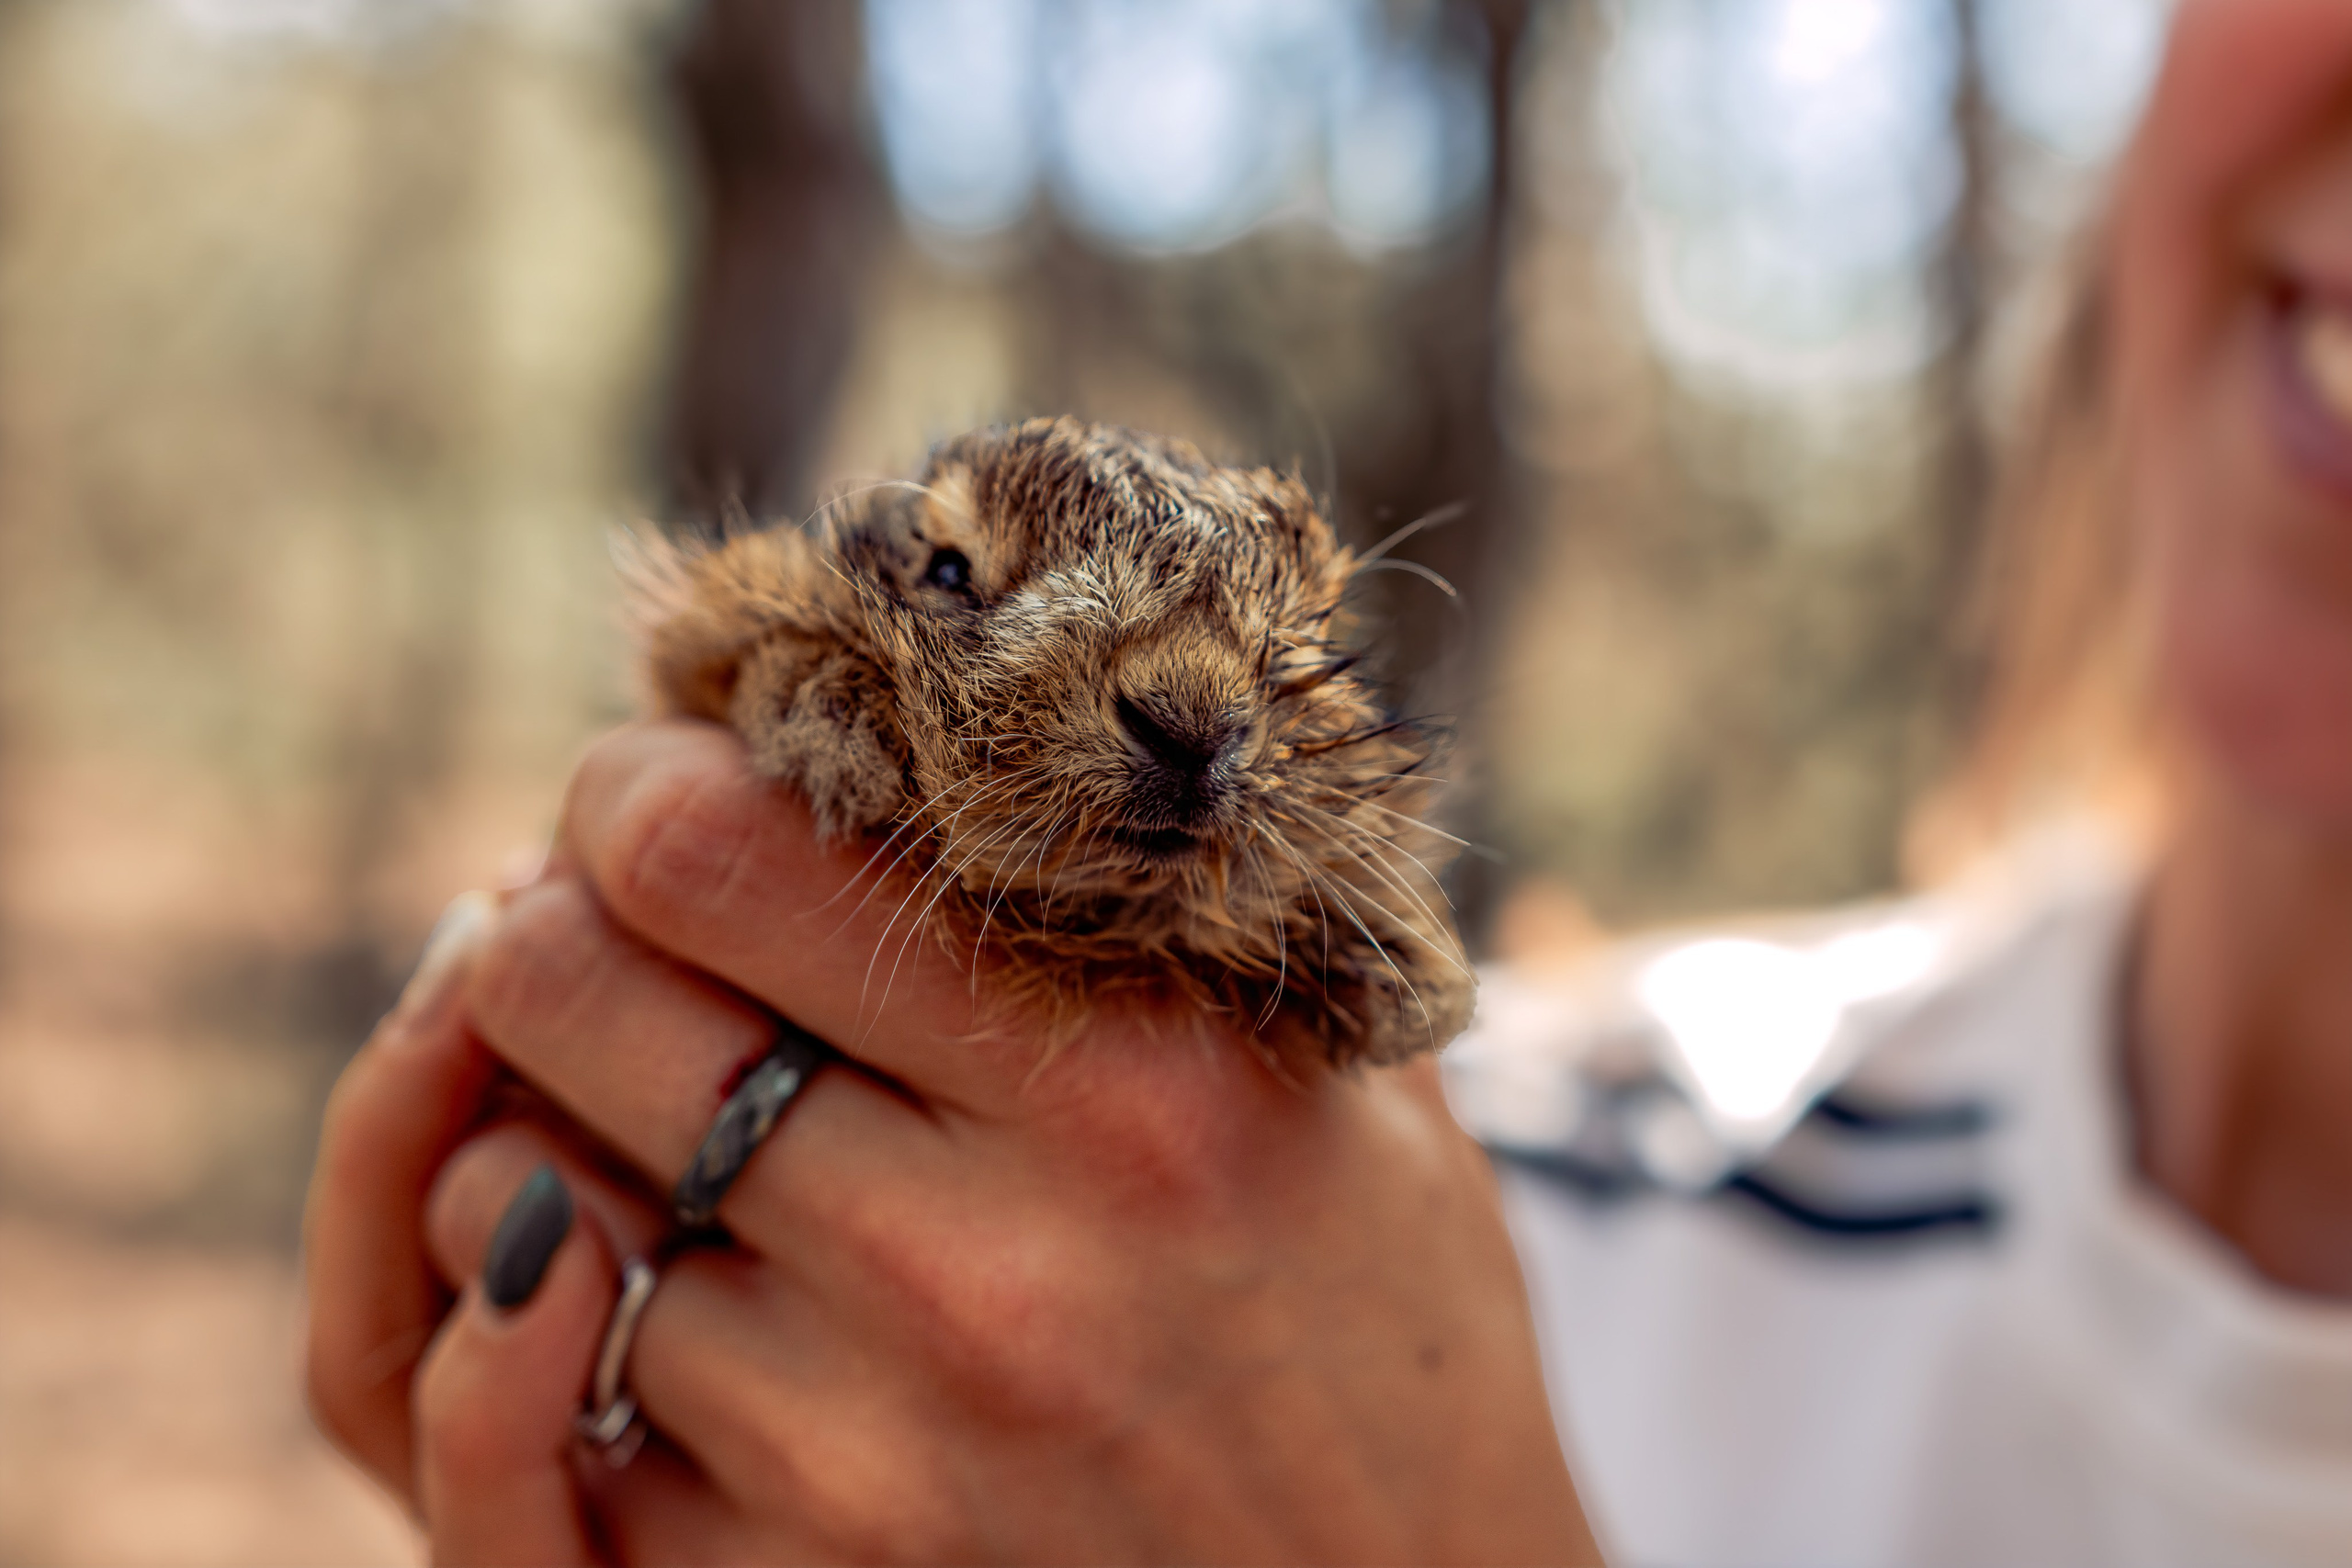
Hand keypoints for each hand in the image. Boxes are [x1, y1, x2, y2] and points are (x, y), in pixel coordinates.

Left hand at [307, 720, 1599, 1564]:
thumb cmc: (1394, 1342)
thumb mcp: (1360, 1089)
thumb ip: (1204, 903)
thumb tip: (1024, 707)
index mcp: (1137, 1087)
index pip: (718, 852)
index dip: (637, 785)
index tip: (656, 788)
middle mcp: (991, 1263)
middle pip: (569, 992)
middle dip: (553, 922)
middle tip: (604, 922)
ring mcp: (876, 1446)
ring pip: (526, 1195)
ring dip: (550, 1120)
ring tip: (637, 1101)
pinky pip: (549, 1406)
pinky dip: (564, 1312)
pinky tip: (653, 1269)